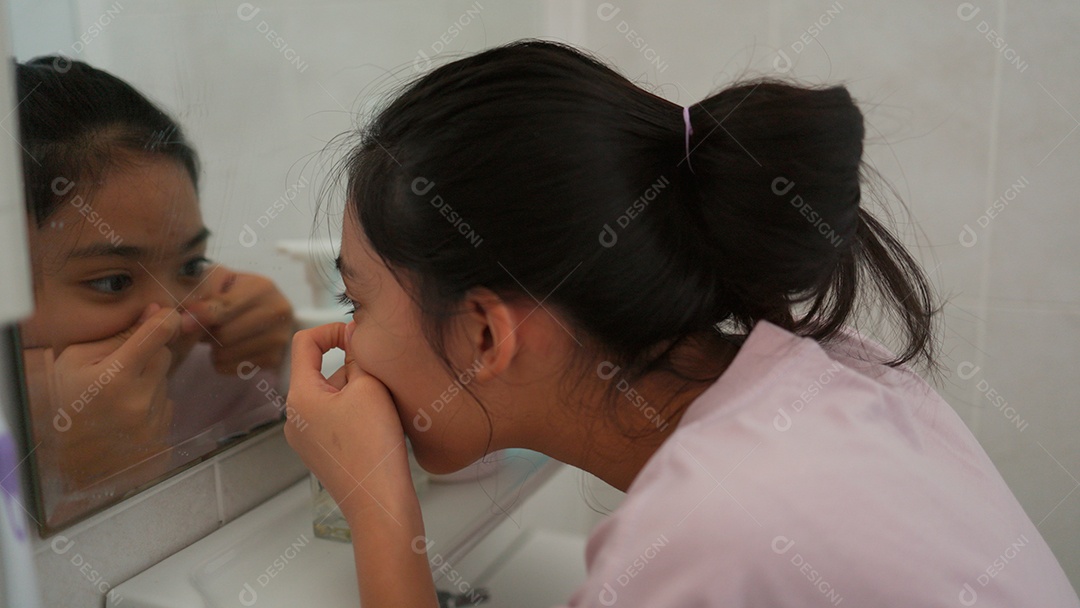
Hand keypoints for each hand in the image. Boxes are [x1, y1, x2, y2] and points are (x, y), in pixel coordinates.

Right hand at [34, 303, 180, 489]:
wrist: (62, 462)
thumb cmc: (64, 405)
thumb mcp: (75, 362)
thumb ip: (117, 337)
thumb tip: (155, 311)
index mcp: (115, 379)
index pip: (157, 335)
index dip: (165, 320)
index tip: (167, 315)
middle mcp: (139, 402)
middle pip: (164, 357)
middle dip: (148, 356)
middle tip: (121, 370)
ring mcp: (152, 425)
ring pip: (165, 383)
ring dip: (148, 384)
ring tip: (118, 399)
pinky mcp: (160, 442)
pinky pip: (167, 409)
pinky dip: (152, 408)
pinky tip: (127, 417)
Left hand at [186, 265, 294, 374]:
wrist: (273, 310)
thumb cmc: (241, 293)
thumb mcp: (223, 282)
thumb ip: (203, 293)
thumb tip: (186, 321)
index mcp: (262, 288)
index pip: (224, 308)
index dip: (200, 316)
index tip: (185, 322)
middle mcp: (276, 312)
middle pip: (224, 335)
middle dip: (209, 334)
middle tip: (209, 329)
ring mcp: (279, 338)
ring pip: (226, 354)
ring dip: (214, 349)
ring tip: (219, 339)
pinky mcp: (274, 359)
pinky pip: (232, 368)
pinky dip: (223, 362)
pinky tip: (229, 350)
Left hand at [285, 322, 436, 607]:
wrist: (378, 503)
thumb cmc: (372, 449)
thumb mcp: (369, 388)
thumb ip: (358, 356)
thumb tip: (353, 337)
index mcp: (299, 397)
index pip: (304, 342)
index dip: (332, 330)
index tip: (358, 335)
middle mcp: (294, 418)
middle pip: (321, 372)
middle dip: (352, 368)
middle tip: (382, 377)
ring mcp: (305, 439)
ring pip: (331, 397)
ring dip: (358, 392)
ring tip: (386, 406)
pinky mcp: (321, 454)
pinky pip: (336, 420)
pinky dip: (357, 413)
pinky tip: (380, 425)